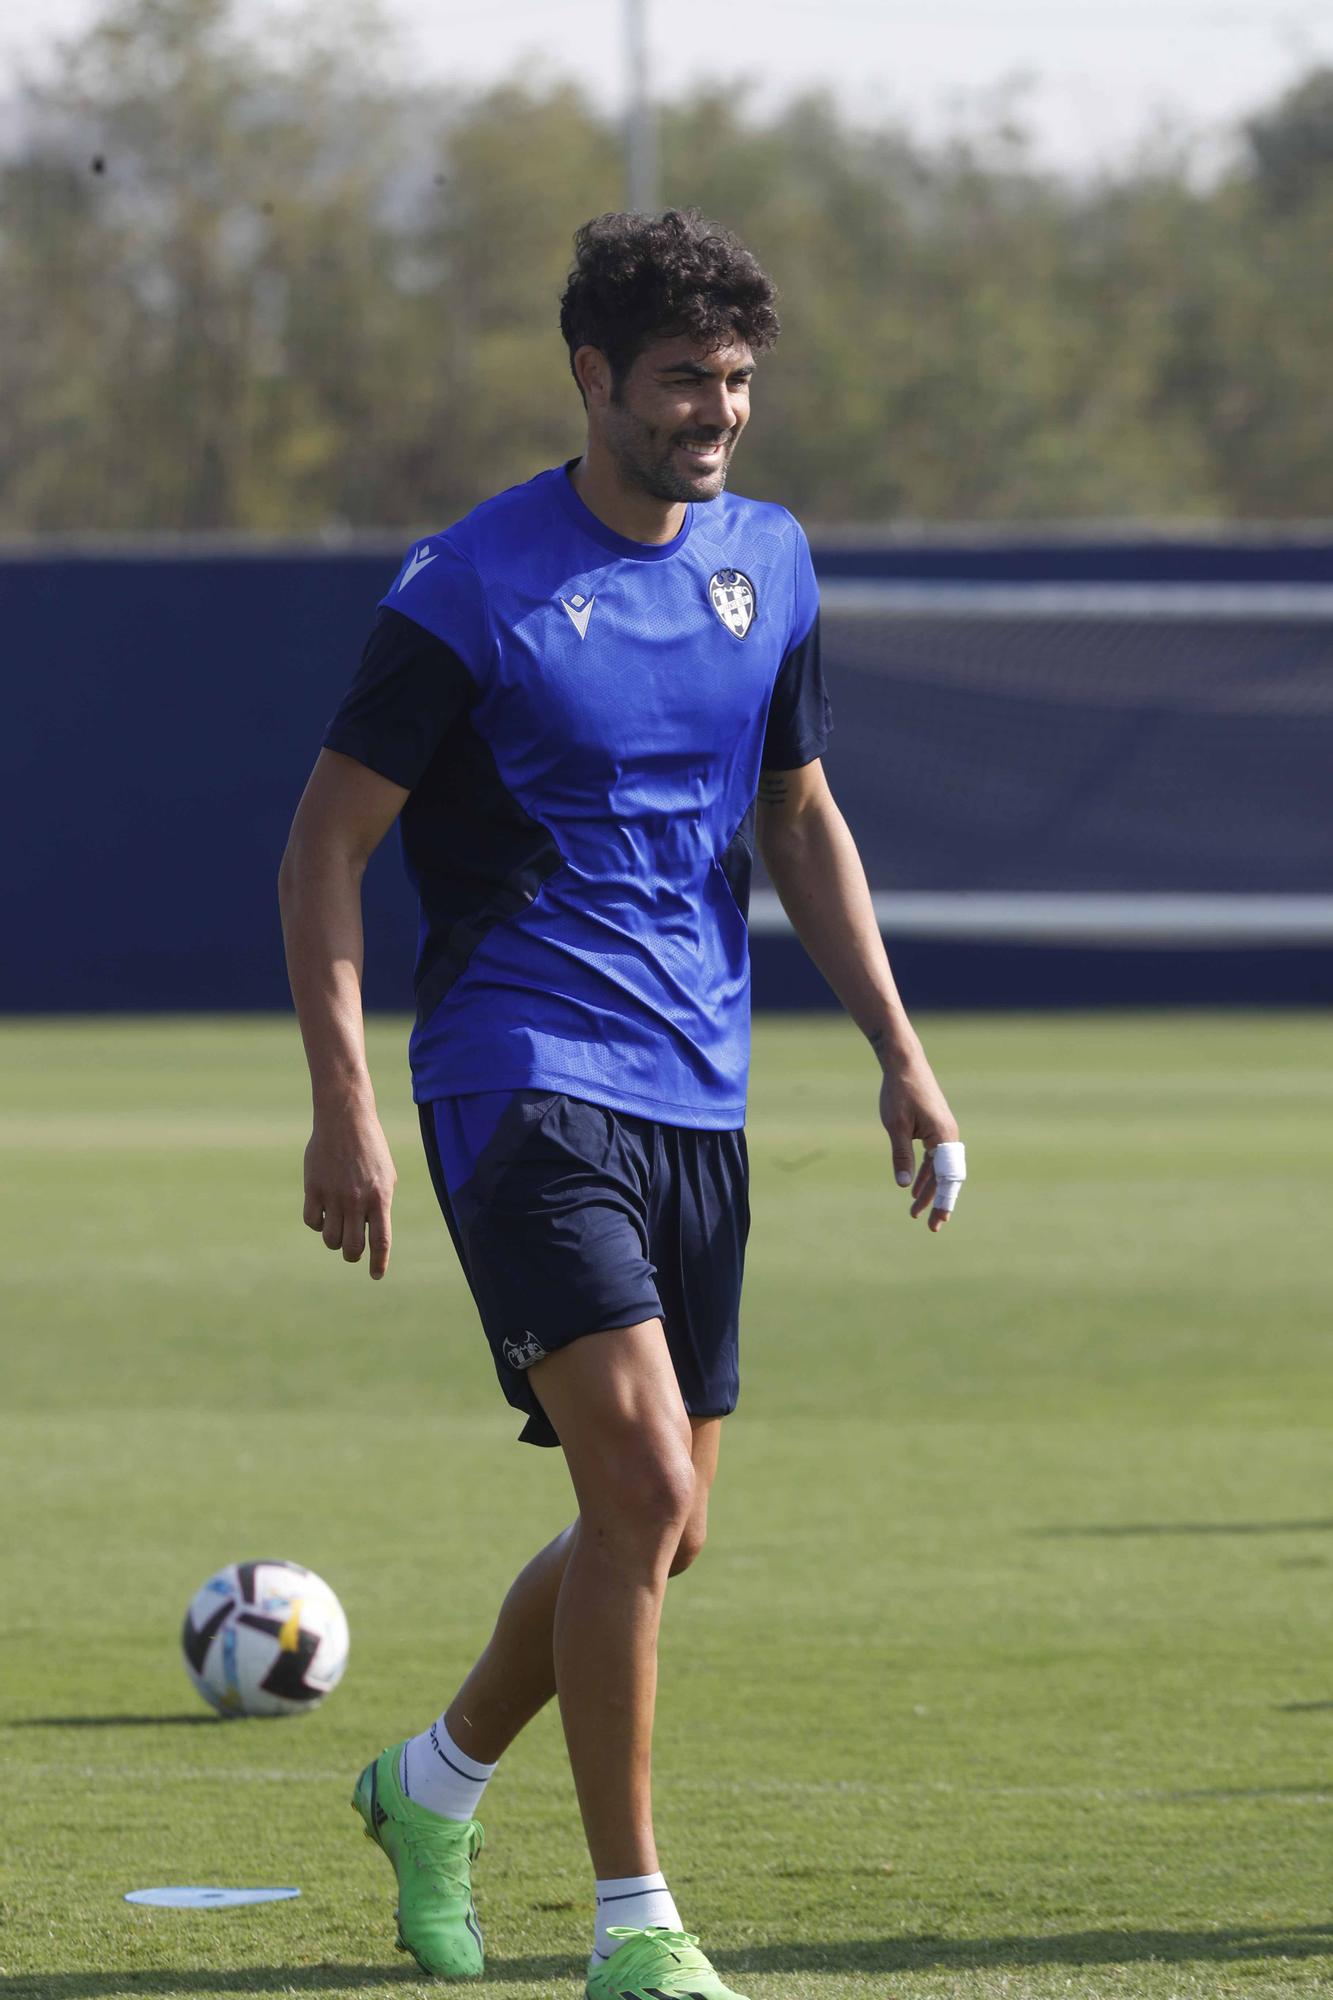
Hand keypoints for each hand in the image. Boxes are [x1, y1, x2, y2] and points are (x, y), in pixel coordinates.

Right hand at [302, 1103, 396, 1277]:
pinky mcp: (313, 1189)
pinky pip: (312, 1222)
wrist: (345, 1120)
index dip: (378, 1263)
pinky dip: (317, 1224)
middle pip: (352, 1247)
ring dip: (334, 1241)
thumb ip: (380, 1205)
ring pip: (330, 1239)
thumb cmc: (370, 1149)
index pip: (380, 1241)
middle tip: (352, 1251)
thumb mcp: (386, 1176)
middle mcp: (357, 1200)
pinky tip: (323, 1213)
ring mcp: (334, 1195)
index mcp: (380, 1197)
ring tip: (338, 1229)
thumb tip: (371, 1234)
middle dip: (353, 1255)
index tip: (376, 1275)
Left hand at [878, 1048, 962, 1233]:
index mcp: (943, 1137)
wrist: (903, 1062)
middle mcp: (949, 1135)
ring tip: (914, 1211)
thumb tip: (903, 1186)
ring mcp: (944, 1131)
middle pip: (946, 1177)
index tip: (937, 1222)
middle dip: (937, 1201)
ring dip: (928, 1189)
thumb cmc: (899, 1091)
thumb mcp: (895, 1126)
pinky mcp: (935, 1127)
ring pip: (938, 1169)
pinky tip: (913, 1187)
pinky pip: (934, 1157)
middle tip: (930, 1227)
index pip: (947, 1178)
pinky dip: (925, 1173)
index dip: (943, 1202)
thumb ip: (901, 1156)